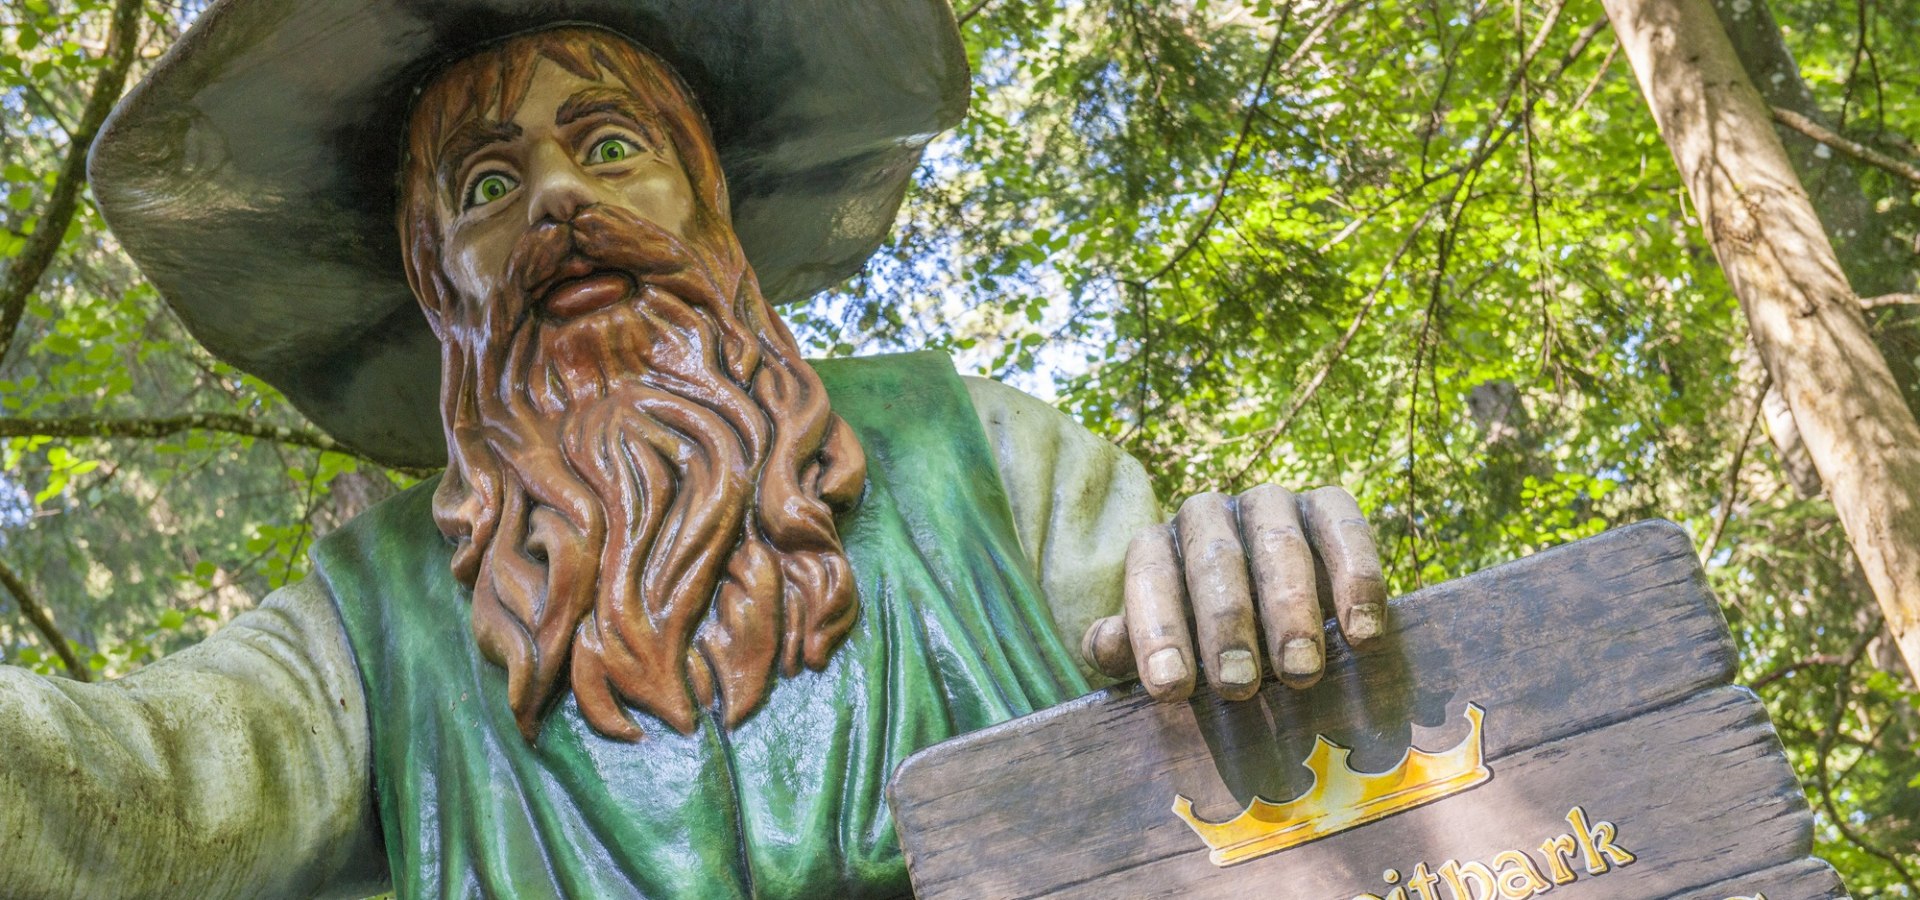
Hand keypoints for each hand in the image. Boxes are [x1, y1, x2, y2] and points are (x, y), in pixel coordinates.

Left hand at [1080, 485, 1386, 700]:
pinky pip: (1344, 527)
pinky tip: (1361, 634)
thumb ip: (1126, 647)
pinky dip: (1357, 578)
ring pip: (1278, 543)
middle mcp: (1207, 513)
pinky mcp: (1328, 505)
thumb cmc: (1200, 640)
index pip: (1149, 576)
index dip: (1158, 633)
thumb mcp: (1161, 648)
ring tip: (1299, 670)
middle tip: (1238, 685)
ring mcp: (1270, 503)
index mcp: (1157, 545)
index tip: (1172, 689)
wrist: (1270, 607)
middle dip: (1225, 624)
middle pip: (1215, 559)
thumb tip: (1106, 645)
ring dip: (1290, 608)